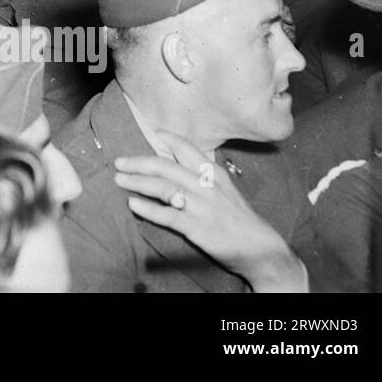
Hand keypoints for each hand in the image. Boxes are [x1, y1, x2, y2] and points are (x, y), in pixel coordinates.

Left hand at [114, 131, 307, 291]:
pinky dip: (149, 209)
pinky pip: (169, 215)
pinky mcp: (198, 228)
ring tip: (120, 179)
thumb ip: (202, 175)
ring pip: (164, 187)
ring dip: (138, 181)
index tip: (151, 131)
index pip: (187, 148)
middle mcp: (207, 186)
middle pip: (166, 166)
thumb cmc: (239, 219)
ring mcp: (202, 206)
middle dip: (140, 162)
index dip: (168, 138)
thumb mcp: (224, 190)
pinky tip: (134, 204)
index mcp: (214, 174)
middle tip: (119, 162)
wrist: (262, 250)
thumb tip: (173, 162)